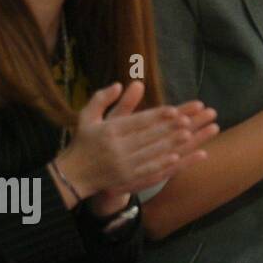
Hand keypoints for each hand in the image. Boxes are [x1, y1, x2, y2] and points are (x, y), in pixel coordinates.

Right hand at [55, 82, 215, 201]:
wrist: (72, 175)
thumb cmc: (83, 142)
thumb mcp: (87, 117)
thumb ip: (102, 99)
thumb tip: (120, 84)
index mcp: (108, 131)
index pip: (137, 121)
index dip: (157, 116)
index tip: (174, 109)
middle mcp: (116, 148)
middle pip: (148, 136)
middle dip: (170, 128)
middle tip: (190, 120)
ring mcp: (122, 165)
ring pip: (151, 153)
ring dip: (171, 144)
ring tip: (190, 135)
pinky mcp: (126, 178)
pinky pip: (147, 170)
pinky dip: (163, 164)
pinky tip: (176, 157)